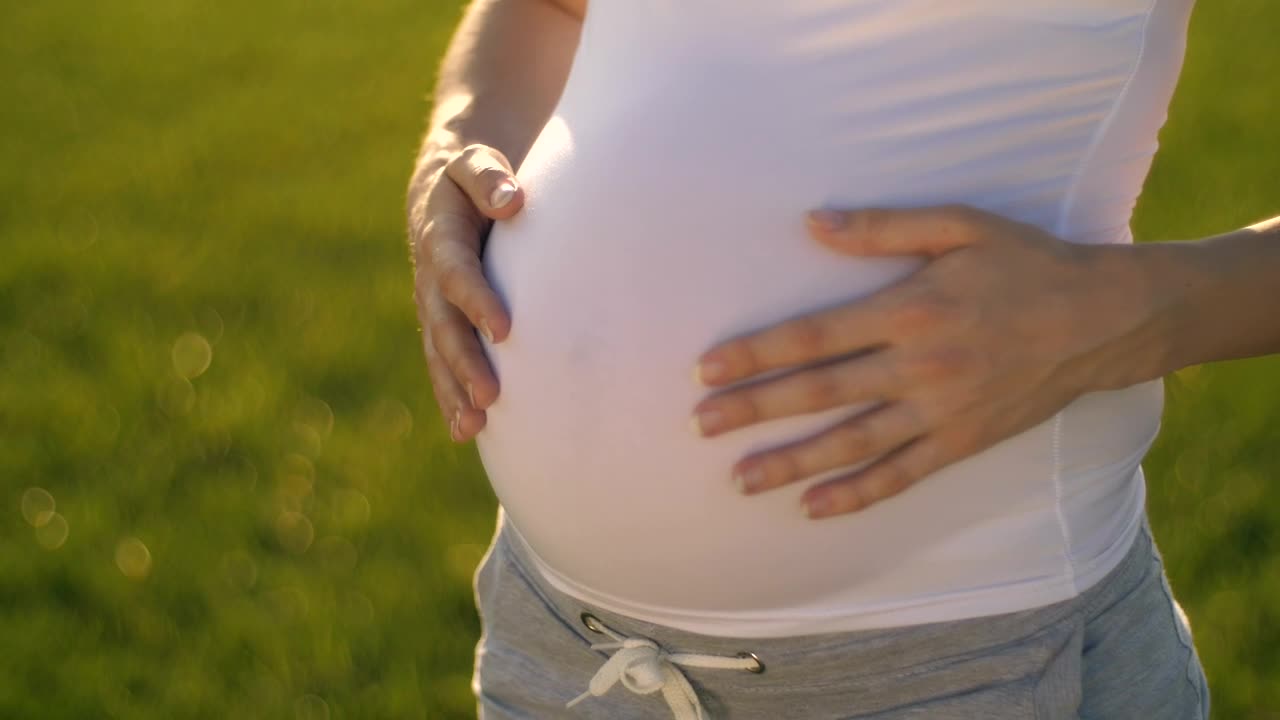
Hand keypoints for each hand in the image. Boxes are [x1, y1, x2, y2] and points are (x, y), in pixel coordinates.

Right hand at [408, 144, 522, 441]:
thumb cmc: (473, 176)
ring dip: (454, 391)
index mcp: (441, 238)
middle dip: (465, 362)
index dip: (477, 300)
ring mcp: (432, 307)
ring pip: (439, 354)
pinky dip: (451, 397)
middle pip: (444, 326)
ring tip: (473, 425)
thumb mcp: (476, 163)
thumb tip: (513, 201)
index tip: (504, 330)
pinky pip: (441, 365)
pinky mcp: (441, 326)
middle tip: (490, 394)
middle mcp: (431, 279)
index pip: (457, 272)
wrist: (442, 190)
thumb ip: (489, 178)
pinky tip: (468, 430)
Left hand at [690, 205, 1158, 518]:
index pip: (812, 336)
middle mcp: (916, 366)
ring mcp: (939, 410)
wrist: (1102, 318)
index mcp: (907, 310)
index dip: (755, 354)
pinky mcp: (961, 441)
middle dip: (754, 410)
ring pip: (851, 443)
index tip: (707, 371)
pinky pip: (901, 475)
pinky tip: (814, 507)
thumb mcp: (959, 225)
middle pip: (819, 394)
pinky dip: (857, 494)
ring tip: (739, 481)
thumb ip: (882, 226)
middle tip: (700, 427)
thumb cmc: (1025, 263)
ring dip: (791, 463)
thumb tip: (812, 222)